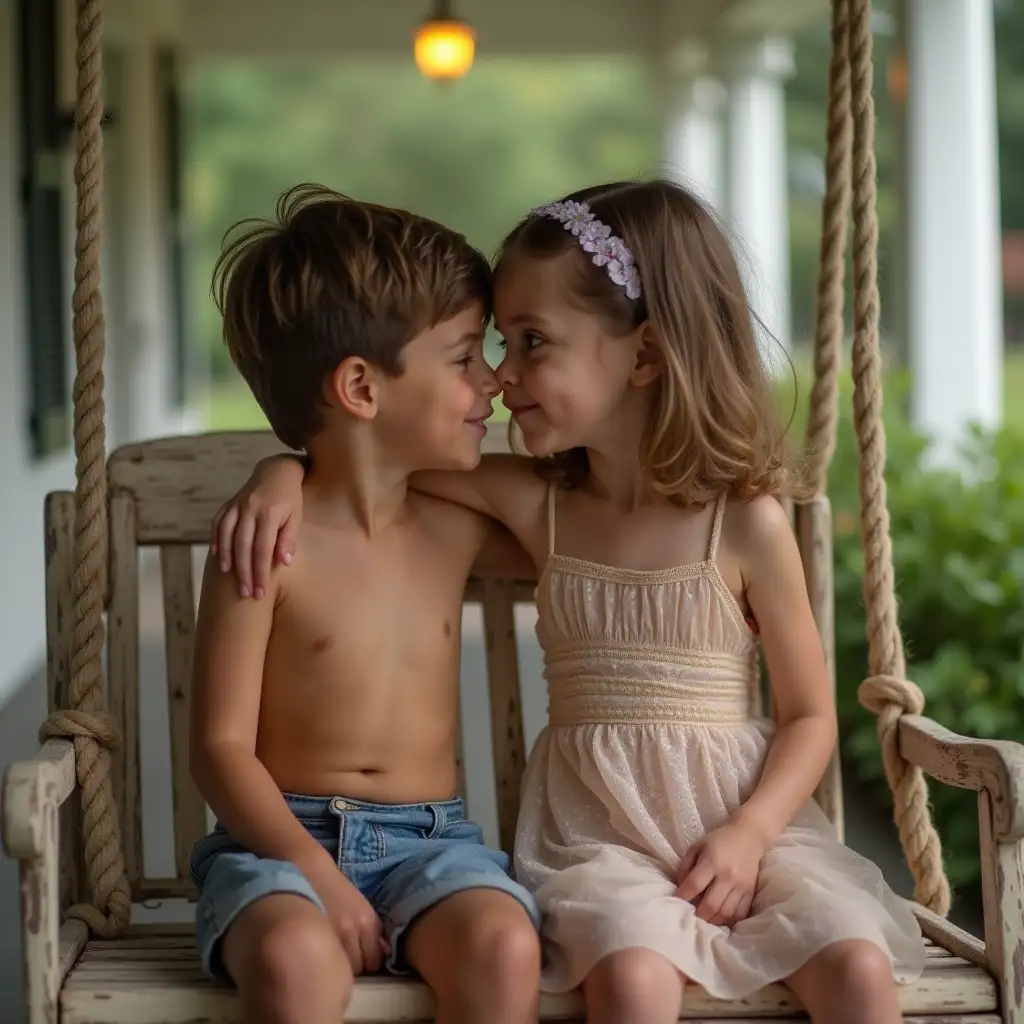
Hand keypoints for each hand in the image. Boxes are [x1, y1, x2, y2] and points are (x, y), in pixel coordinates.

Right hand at [210, 455, 304, 598]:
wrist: (276, 471)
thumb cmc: (290, 499)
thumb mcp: (296, 517)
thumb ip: (289, 539)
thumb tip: (284, 563)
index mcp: (270, 513)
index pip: (263, 549)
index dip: (261, 572)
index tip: (261, 591)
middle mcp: (250, 508)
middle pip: (243, 546)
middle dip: (244, 572)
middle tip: (246, 593)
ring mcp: (237, 505)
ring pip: (227, 535)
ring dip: (227, 559)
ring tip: (230, 579)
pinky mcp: (229, 504)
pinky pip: (218, 523)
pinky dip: (216, 540)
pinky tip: (217, 556)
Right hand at [298, 850, 385, 974]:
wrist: (308, 870)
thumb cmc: (336, 889)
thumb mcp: (360, 907)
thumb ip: (372, 932)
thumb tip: (384, 953)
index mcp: (368, 921)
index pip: (375, 960)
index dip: (368, 964)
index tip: (360, 960)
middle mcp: (354, 930)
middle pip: (360, 967)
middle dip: (355, 967)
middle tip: (345, 959)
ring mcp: (333, 934)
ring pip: (342, 968)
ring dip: (339, 966)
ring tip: (332, 957)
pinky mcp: (314, 935)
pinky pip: (325, 961)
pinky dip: (325, 962)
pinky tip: (321, 955)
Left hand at [674, 819, 767, 927]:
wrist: (749, 836)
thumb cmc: (719, 840)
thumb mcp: (697, 846)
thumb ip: (685, 865)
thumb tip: (680, 887)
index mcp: (712, 862)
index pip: (694, 885)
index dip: (683, 896)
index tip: (675, 902)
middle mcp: (727, 876)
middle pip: (710, 904)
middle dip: (698, 915)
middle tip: (691, 918)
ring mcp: (741, 886)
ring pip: (726, 912)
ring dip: (713, 920)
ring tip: (705, 920)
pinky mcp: (751, 891)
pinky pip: (740, 913)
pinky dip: (729, 920)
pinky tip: (721, 918)